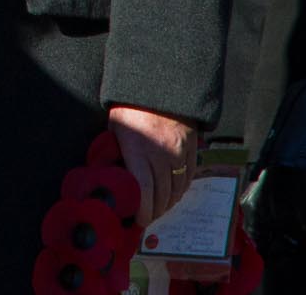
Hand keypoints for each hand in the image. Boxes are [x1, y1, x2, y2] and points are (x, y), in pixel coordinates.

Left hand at [108, 104, 197, 225]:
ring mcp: (180, 153)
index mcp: (139, 150)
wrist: (158, 86)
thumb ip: (117, 154)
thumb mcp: (115, 130)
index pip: (144, 190)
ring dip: (168, 203)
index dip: (143, 210)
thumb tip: (112, 178)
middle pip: (162, 194)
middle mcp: (162, 155)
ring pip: (177, 189)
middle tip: (146, 218)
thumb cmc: (130, 108)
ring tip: (158, 208)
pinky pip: (189, 178)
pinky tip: (171, 194)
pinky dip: (180, 190)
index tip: (138, 220)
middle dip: (154, 210)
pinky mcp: (193, 150)